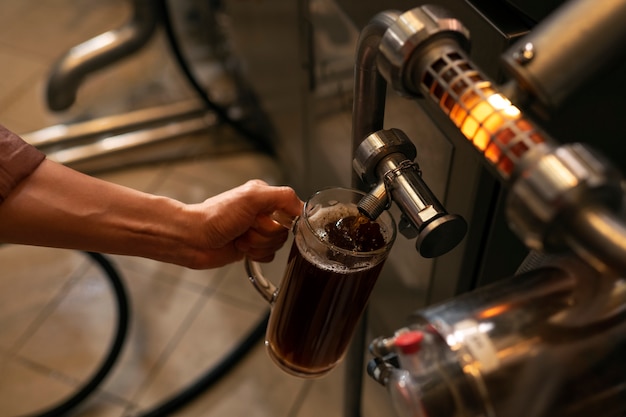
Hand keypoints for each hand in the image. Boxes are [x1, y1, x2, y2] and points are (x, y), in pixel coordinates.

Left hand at [187, 180, 302, 267]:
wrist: (193, 239)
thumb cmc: (216, 216)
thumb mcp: (252, 197)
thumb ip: (283, 197)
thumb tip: (302, 208)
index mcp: (265, 196)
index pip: (292, 210)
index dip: (283, 220)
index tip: (268, 221)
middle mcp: (263, 212)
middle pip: (284, 230)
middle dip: (265, 234)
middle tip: (246, 228)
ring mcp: (257, 231)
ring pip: (277, 244)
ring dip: (258, 244)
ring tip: (240, 238)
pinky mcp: (252, 247)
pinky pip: (269, 256)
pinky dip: (256, 254)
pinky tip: (241, 248)